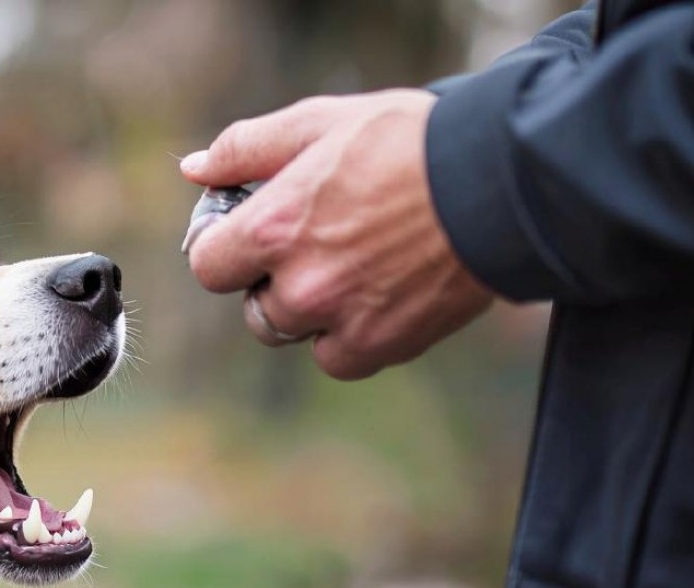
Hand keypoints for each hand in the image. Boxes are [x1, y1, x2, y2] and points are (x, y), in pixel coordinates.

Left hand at [181, 89, 494, 379]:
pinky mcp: (380, 346)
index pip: (207, 265)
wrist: (500, 182)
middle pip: (253, 306)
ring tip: (353, 266)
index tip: (249, 237)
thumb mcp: (318, 123)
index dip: (225, 249)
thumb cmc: (408, 142)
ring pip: (293, 332)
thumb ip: (245, 149)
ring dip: (308, 310)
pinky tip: (378, 293)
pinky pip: (337, 359)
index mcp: (271, 229)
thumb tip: (194, 171)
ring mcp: (338, 321)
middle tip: (317, 245)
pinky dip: (349, 335)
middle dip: (271, 281)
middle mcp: (298, 285)